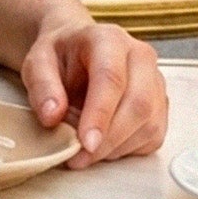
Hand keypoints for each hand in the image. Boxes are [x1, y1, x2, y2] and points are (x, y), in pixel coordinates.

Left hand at [20, 17, 167, 168]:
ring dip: (116, 147)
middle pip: (138, 104)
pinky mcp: (160, 105)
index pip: (112, 79)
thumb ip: (42, 86)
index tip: (85, 143)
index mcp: (109, 40)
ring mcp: (156, 81)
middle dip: (109, 139)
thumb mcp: (36, 62)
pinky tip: (103, 144)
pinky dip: (126, 149)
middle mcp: (141, 57)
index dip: (100, 114)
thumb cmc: (59, 55)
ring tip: (84, 149)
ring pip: (149, 124)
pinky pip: (153, 136)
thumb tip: (52, 116)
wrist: (77, 48)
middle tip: (78, 158)